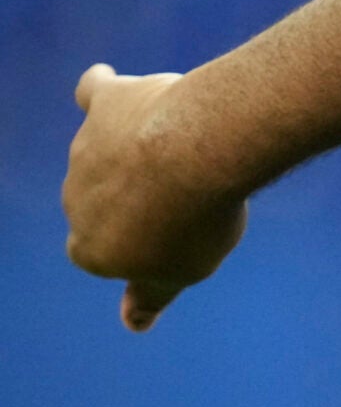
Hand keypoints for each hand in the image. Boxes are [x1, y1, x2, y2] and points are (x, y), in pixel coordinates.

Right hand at [63, 64, 248, 331]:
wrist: (200, 155)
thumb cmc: (197, 221)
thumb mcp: (181, 271)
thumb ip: (151, 295)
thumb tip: (134, 323)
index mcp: (89, 246)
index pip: (98, 251)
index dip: (132, 244)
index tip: (162, 237)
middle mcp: (74, 197)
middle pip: (101, 198)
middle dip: (136, 196)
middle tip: (186, 192)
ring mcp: (87, 147)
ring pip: (107, 148)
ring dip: (136, 150)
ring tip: (185, 149)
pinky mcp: (107, 102)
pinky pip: (94, 92)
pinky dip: (100, 88)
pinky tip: (107, 83)